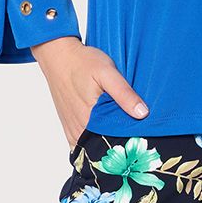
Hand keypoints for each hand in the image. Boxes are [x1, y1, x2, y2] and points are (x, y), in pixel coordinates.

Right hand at [31, 36, 146, 148]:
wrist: (58, 56)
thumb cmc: (83, 62)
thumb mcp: (107, 73)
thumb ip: (124, 93)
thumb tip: (142, 114)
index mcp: (90, 119)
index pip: (115, 142)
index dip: (130, 141)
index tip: (143, 137)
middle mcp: (79, 129)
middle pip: (104, 146)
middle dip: (119, 143)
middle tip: (135, 133)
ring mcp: (72, 130)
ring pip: (93, 146)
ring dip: (106, 142)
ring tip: (121, 132)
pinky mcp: (68, 127)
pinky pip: (82, 144)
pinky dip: (93, 141)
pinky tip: (104, 131)